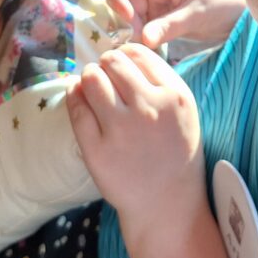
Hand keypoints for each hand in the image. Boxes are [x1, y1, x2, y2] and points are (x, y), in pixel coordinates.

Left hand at [67, 43, 206, 243]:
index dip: (123, 54)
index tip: (119, 66)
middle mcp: (148, 108)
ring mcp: (121, 130)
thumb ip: (160, 82)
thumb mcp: (183, 112)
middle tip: (103, 77)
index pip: (138, 53)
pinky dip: (74, 96)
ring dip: (88, 78)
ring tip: (90, 87)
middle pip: (113, 62)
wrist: (168, 205)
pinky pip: (76, 108)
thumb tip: (124, 54)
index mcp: (173, 96)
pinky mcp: (97, 150)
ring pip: (92, 79)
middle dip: (104, 65)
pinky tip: (78, 98)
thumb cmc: (176, 155)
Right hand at [107, 0, 245, 47]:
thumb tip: (142, 40)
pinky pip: (143, 28)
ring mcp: (157, 4)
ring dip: (134, 32)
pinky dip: (143, 39)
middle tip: (143, 40)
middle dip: (127, 20)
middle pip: (123, 0)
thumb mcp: (198, 14)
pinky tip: (154, 50)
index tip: (130, 18)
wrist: (245, 14)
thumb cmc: (226, 3)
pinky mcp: (161, 20)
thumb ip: (170, 25)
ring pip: (131, 17)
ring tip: (151, 47)